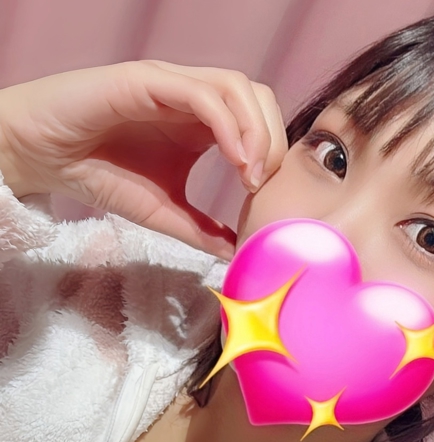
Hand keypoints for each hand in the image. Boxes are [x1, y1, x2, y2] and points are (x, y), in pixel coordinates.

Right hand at [0, 62, 287, 257]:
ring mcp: (172, 84)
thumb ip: (202, 229)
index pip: (259, 120)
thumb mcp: (163, 212)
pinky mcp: (148, 80)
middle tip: (261, 186)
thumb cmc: (101, 176)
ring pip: (236, 87)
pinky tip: (232, 160)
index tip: (263, 197)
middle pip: (258, 97)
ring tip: (250, 175)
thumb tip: (238, 253)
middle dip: (273, 140)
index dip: (273, 154)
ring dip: (255, 131)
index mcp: (202, 123)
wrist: (45, 159)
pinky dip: (227, 125)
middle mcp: (193, 97)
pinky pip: (202, 93)